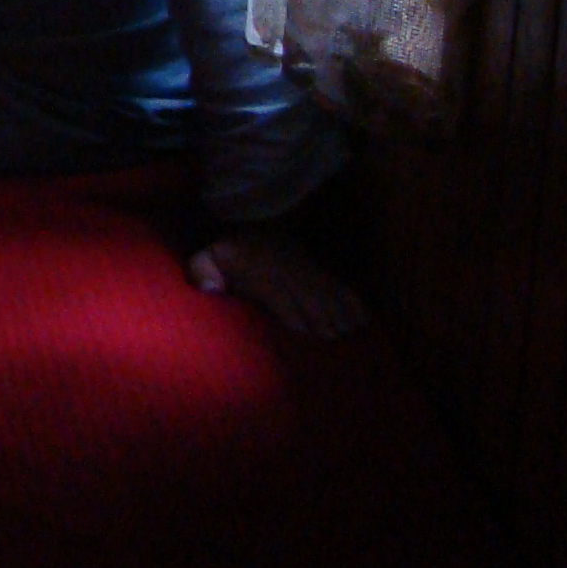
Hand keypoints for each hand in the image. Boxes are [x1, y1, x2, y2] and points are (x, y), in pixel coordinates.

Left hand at [188, 230, 365, 339]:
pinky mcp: (321, 272)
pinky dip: (354, 304)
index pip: (282, 299)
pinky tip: (364, 322)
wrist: (253, 222)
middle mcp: (289, 273)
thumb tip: (211, 291)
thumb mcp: (207, 258)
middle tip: (333, 345)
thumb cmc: (229, 252)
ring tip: (350, 339)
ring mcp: (308, 271)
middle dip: (323, 324)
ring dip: (341, 317)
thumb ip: (202, 272)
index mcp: (261, 273)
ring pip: (331, 296)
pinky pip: (342, 288)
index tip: (306, 338)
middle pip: (312, 302)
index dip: (295, 320)